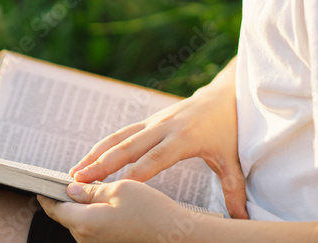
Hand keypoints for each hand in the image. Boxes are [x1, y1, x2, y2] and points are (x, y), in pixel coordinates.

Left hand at [37, 180, 209, 242]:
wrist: (175, 236)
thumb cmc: (150, 211)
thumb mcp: (119, 188)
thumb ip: (90, 189)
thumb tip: (71, 189)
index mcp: (85, 223)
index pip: (55, 209)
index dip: (47, 194)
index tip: (41, 184)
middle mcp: (88, 239)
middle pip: (66, 216)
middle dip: (67, 199)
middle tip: (73, 181)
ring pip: (80, 223)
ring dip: (82, 208)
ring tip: (95, 190)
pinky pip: (93, 229)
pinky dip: (94, 216)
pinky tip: (108, 204)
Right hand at [68, 73, 248, 218]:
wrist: (221, 95)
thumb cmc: (227, 130)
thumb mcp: (232, 160)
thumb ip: (233, 190)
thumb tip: (243, 221)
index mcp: (184, 139)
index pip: (155, 159)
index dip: (135, 174)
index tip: (114, 189)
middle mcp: (164, 128)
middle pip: (129, 147)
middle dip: (102, 164)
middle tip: (79, 180)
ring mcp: (154, 122)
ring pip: (120, 138)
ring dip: (96, 154)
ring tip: (75, 171)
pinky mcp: (148, 120)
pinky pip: (122, 133)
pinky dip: (103, 146)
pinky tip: (87, 159)